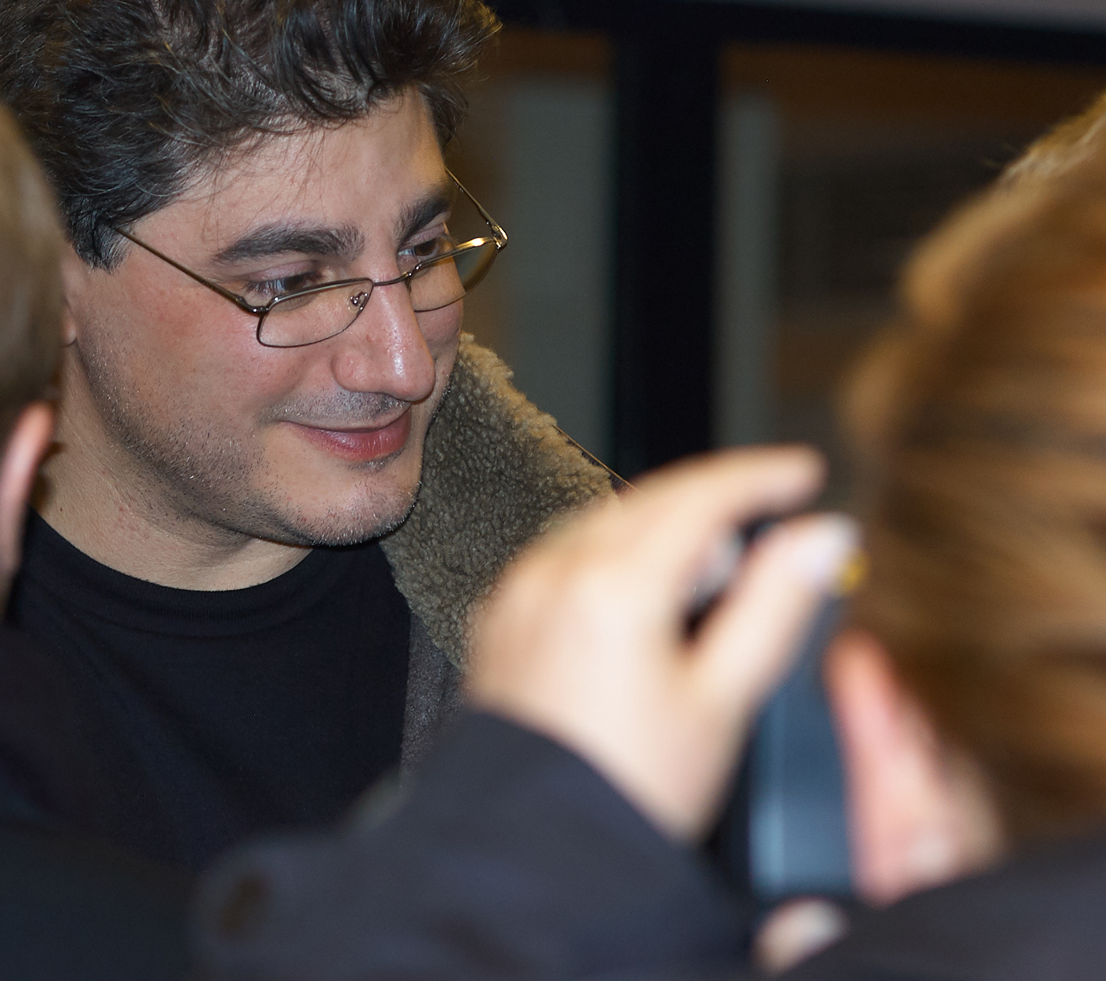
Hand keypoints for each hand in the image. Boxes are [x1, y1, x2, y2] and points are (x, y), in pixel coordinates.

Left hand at [467, 446, 857, 840]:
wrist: (537, 851)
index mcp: (613, 587)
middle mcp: (554, 575)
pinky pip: (562, 555)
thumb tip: (823, 538)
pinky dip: (612, 552)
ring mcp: (519, 595)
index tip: (802, 472)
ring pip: (602, 522)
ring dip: (663, 524)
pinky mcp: (500, 619)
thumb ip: (776, 606)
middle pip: (649, 500)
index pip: (700, 498)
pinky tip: (645, 591)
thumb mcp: (723, 699)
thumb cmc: (628, 789)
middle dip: (715, 496)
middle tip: (773, 510)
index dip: (759, 477)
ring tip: (716, 568)